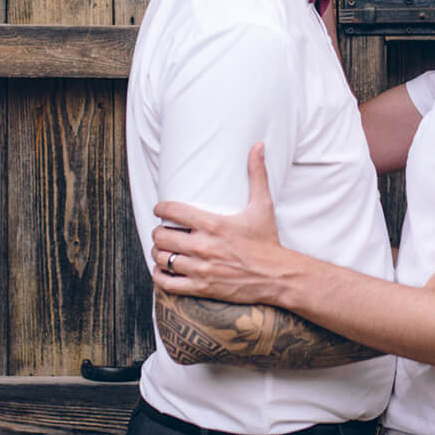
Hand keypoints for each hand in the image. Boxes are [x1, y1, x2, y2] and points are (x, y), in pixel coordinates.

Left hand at [152, 143, 286, 304]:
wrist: (276, 276)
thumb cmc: (267, 241)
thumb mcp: (263, 205)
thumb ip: (257, 174)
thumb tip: (258, 146)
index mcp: (213, 224)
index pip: (172, 211)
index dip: (160, 208)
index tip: (160, 209)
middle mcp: (202, 246)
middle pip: (161, 236)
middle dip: (158, 232)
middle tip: (163, 230)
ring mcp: (200, 269)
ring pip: (162, 258)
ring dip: (158, 252)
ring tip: (163, 248)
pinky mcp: (201, 287)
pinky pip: (167, 283)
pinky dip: (160, 276)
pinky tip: (164, 269)